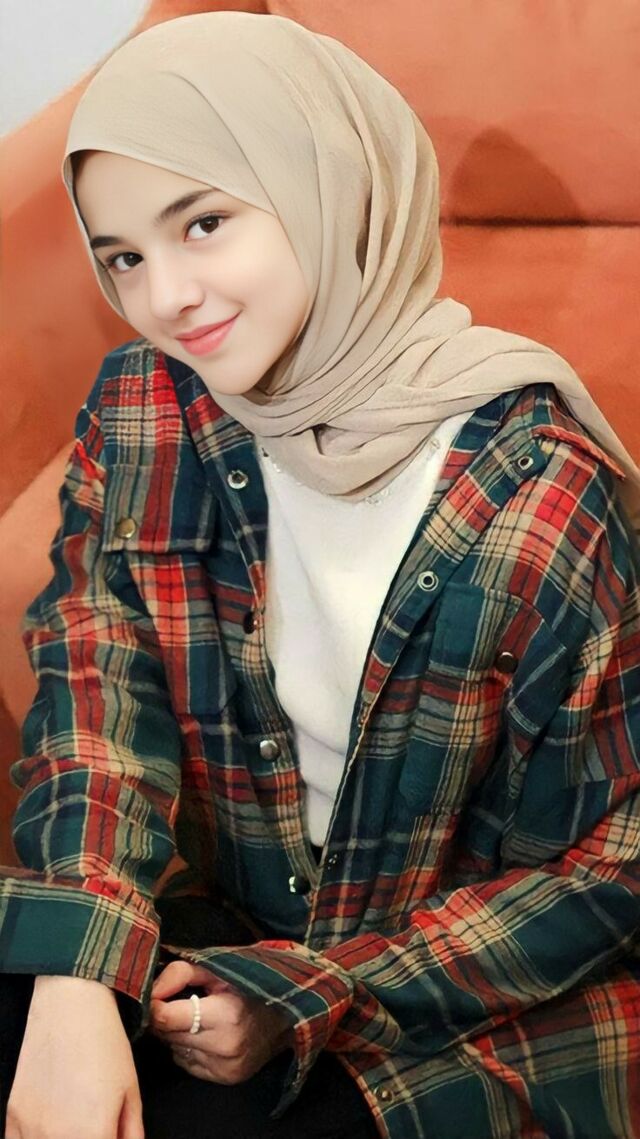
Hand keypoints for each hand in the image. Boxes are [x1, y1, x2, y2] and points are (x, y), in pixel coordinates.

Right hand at [5, 974, 143, 1138]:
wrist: (69, 1003)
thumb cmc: (104, 1042)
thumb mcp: (131, 1092)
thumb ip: (131, 1133)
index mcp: (92, 1136)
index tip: (111, 1136)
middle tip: (96, 1128)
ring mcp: (28, 1130)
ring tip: (76, 1121)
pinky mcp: (12, 1116)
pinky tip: (52, 1125)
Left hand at [149, 960, 292, 1083]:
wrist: (287, 1016)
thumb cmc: (249, 986)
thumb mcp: (218, 970)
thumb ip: (180, 974)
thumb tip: (150, 991)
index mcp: (225, 1014)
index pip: (166, 1018)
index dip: (153, 1004)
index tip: (153, 995)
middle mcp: (224, 1046)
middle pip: (167, 1034)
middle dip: (165, 1017)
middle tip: (177, 1001)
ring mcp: (226, 1067)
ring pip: (174, 1049)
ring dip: (176, 1033)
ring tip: (197, 1017)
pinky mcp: (226, 1078)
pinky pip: (186, 1063)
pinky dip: (187, 1048)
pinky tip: (205, 1034)